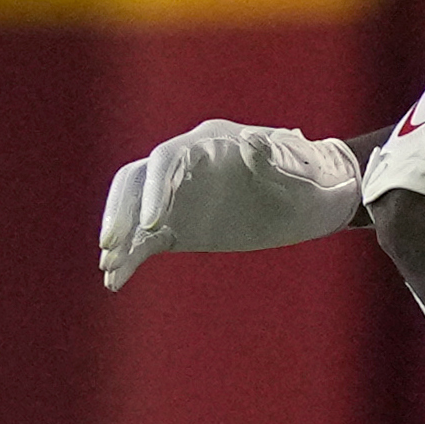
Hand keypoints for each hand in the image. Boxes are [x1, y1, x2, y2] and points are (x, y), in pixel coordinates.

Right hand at [98, 120, 364, 289]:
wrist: (317, 200)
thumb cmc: (312, 181)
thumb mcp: (301, 175)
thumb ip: (274, 160)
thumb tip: (251, 142)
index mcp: (210, 144)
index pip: (167, 159)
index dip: (155, 189)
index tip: (152, 223)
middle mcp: (185, 167)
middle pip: (135, 181)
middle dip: (119, 211)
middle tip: (110, 245)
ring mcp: (178, 197)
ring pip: (133, 211)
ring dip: (119, 236)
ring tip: (107, 267)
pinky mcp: (178, 226)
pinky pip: (145, 241)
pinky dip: (130, 258)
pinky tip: (115, 281)